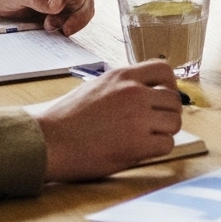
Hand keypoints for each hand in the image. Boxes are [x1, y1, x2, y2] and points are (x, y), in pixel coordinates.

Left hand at [0, 0, 93, 33]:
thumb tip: (60, 4)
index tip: (64, 9)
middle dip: (75, 13)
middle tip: (55, 25)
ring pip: (84, 7)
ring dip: (74, 20)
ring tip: (52, 27)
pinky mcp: (62, 7)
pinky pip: (76, 16)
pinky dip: (70, 24)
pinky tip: (55, 28)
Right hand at [36, 62, 185, 181]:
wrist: (46, 143)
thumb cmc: (64, 119)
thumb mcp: (95, 87)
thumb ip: (121, 87)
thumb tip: (145, 93)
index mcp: (122, 76)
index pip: (164, 69)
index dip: (170, 85)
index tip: (164, 97)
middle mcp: (134, 93)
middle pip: (173, 101)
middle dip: (167, 114)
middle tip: (154, 126)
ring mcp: (137, 118)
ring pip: (174, 123)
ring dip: (164, 133)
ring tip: (145, 139)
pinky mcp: (136, 144)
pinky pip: (166, 145)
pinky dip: (158, 150)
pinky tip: (141, 152)